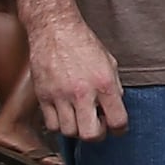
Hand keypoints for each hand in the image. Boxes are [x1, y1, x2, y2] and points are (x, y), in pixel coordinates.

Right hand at [21, 6, 128, 140]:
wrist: (54, 29)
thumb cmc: (82, 43)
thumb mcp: (109, 63)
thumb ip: (114, 88)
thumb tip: (114, 108)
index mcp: (104, 84)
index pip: (117, 121)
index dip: (120, 129)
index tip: (117, 128)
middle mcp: (82, 92)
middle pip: (90, 135)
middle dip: (97, 135)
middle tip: (96, 125)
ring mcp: (60, 96)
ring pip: (69, 132)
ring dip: (77, 129)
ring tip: (79, 117)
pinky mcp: (43, 96)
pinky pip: (51, 124)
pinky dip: (59, 124)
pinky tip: (64, 113)